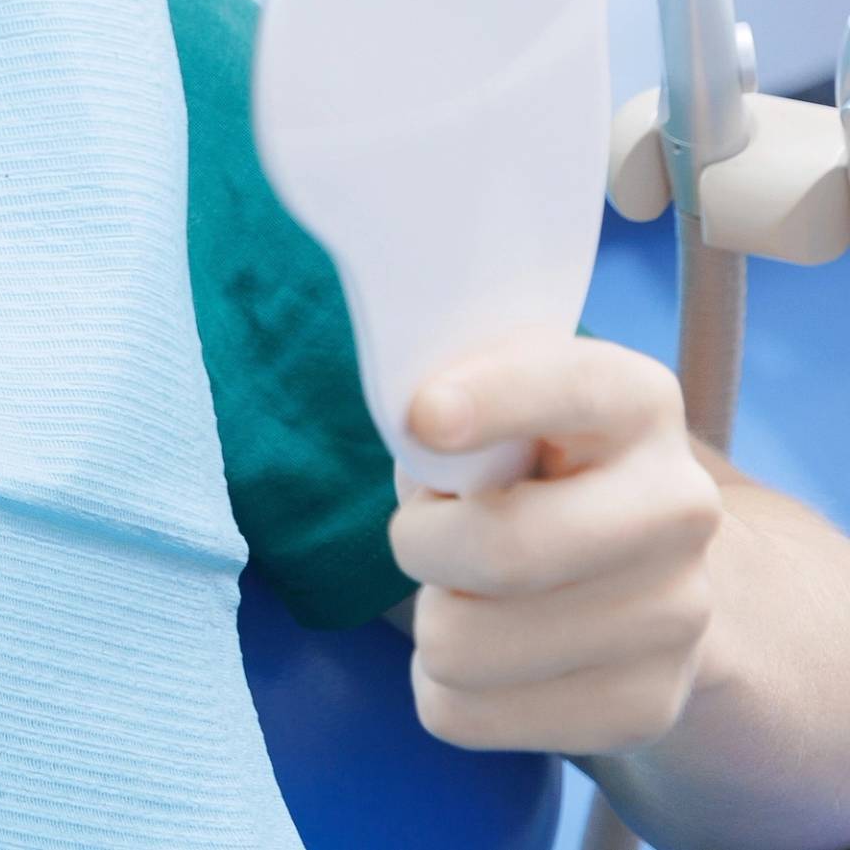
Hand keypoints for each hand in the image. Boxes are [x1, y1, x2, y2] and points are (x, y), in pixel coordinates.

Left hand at [394, 333, 723, 754]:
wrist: (642, 573)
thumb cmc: (522, 468)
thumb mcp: (491, 408)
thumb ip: (448, 407)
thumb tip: (419, 434)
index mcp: (638, 403)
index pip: (573, 387)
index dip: (494, 400)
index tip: (424, 415)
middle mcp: (679, 507)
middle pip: (504, 549)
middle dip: (420, 543)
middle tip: (423, 533)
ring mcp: (678, 616)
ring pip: (461, 644)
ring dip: (432, 617)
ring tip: (467, 591)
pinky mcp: (645, 708)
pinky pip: (464, 712)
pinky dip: (443, 687)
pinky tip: (488, 650)